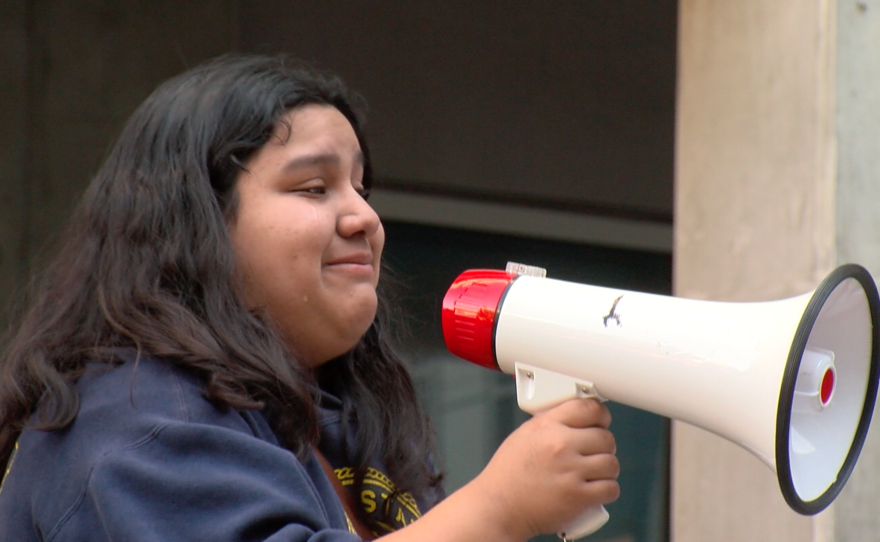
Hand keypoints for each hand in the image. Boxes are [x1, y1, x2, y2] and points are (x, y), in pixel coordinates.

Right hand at [470, 398, 619, 539]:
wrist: (499, 506)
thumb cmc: (509, 473)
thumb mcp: (525, 434)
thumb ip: (552, 422)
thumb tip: (578, 417)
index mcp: (547, 425)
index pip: (589, 408)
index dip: (601, 416)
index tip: (601, 423)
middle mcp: (560, 444)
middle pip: (606, 437)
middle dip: (602, 447)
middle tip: (592, 455)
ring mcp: (570, 471)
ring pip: (611, 464)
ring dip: (606, 470)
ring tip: (592, 474)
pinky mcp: (578, 497)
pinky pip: (611, 488)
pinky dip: (606, 490)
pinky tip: (595, 490)